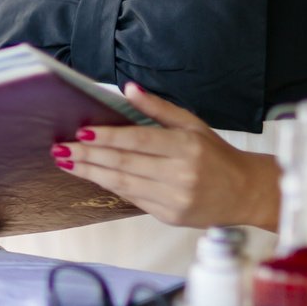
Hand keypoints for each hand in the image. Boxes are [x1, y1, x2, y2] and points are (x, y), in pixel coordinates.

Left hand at [52, 83, 274, 228]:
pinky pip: (133, 199)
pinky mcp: (169, 216)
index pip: (138, 141)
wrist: (245, 193)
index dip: (108, 137)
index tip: (81, 133)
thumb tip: (128, 89)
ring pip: (123, 184)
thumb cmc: (216, 154)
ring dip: (91, 173)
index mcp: (186, 147)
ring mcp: (174, 198)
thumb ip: (158, 108)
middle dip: (88, 156)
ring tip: (67, 163)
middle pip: (124, 164)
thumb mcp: (193, 124)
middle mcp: (180, 174)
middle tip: (61, 149)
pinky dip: (110, 186)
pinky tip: (92, 176)